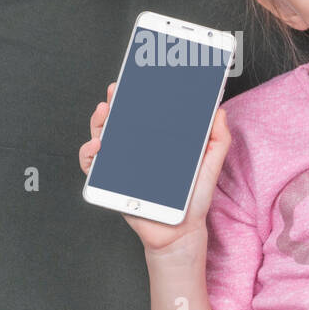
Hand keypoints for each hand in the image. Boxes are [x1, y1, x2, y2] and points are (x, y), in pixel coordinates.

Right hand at [80, 80, 231, 254]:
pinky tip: (99, 144)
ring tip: (106, 110)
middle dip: (115, 102)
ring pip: (102, 136)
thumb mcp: (210, 164)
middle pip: (120, 120)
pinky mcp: (110, 181)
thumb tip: (219, 110)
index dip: (140, 96)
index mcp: (159, 142)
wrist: (181, 230)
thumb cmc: (194, 198)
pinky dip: (89, 152)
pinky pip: (92, 165)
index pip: (145, 113)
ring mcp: (121, 164)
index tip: (140, 80)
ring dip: (99, 121)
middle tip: (117, 89)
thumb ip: (218, 138)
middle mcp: (137, 149)